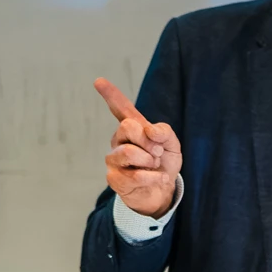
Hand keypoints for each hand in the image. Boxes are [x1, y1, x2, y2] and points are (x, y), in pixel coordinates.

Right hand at [94, 78, 180, 217]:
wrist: (162, 190)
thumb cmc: (163, 163)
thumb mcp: (171, 144)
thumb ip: (164, 132)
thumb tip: (150, 131)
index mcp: (133, 128)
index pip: (121, 108)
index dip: (110, 94)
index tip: (99, 81)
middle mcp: (119, 141)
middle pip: (128, 127)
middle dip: (149, 140)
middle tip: (157, 153)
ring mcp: (114, 159)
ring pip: (129, 152)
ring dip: (151, 161)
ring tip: (155, 166)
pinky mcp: (114, 179)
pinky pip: (135, 174)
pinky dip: (153, 177)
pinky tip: (158, 178)